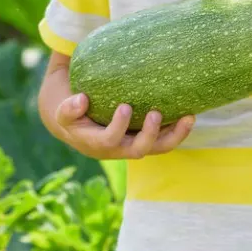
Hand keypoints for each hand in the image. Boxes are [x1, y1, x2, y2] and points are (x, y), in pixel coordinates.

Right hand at [54, 93, 195, 159]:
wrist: (77, 129)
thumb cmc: (71, 115)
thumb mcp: (63, 112)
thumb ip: (69, 108)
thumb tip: (82, 100)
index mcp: (96, 143)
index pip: (109, 140)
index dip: (118, 126)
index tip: (125, 106)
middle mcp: (117, 150)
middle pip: (138, 150)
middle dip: (150, 134)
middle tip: (156, 113)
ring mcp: (132, 147)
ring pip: (157, 149)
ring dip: (174, 135)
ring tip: (188, 117)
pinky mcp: (143, 141)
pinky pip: (164, 141)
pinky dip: (177, 131)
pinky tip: (189, 115)